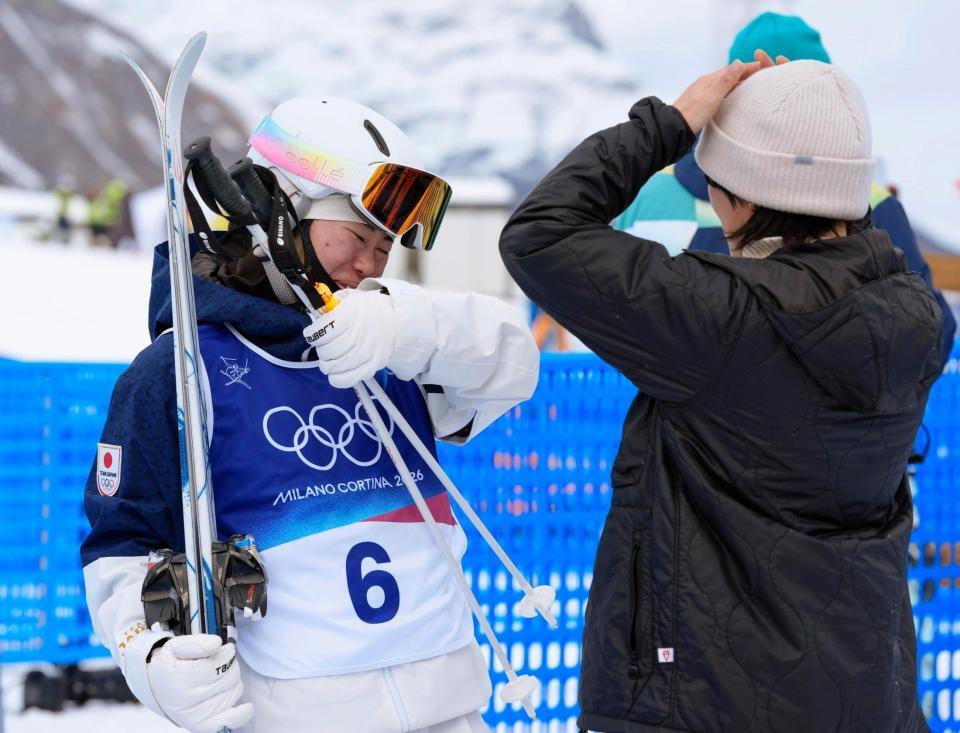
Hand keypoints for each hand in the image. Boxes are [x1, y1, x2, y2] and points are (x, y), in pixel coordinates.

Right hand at [146, 634, 252, 732]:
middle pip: (229, 678)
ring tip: (218, 678)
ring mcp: (196, 715)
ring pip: (233, 692)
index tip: (223, 649)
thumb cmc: (168, 665)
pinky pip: (227, 722)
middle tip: (220, 663)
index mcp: (180, 679)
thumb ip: (196, 643)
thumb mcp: (175, 646)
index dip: (226, 653)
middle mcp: (187, 700)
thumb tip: (216, 644)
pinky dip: (240, 715)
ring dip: (232, 682)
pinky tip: (246, 707)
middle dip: (229, 665)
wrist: (153, 687)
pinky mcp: (201, 725)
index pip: (219, 664)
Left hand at [303, 288, 397, 387]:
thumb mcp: (350, 300)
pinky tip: (337, 370)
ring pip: (331, 367)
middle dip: (321, 348)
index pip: (320, 333)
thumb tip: (315, 319)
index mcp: (349, 317)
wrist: (396, 321)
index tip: (313, 333)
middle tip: (325, 344)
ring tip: (331, 356)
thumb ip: (331, 309)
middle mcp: (356, 337)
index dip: (312, 334)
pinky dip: (336, 377)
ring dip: (327, 362)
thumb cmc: (368, 310)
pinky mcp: (370, 368)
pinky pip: (344, 380)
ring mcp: (364, 354)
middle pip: (325, 352)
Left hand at [671, 50, 787, 133]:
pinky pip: (717, 91)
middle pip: (727, 74)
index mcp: (708, 80)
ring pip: (722, 82)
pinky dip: (728, 90)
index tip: (762, 65)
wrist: (673, 128)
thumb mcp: (712, 98)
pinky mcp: (698, 101)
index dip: (747, 67)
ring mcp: (700, 92)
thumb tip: (738, 62)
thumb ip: (725, 81)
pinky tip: (729, 96)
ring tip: (748, 84)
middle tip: (759, 73)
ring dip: (736, 81)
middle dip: (743, 72)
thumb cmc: (693, 115)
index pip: (732, 69)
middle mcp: (704, 83)